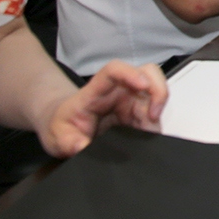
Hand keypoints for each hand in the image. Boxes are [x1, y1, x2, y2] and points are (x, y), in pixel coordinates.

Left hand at [37, 60, 168, 157]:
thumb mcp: (59, 138)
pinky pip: (154, 111)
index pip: (114, 70)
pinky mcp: (137, 111)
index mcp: (95, 91)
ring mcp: (129, 99)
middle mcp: (117, 90)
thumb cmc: (63, 125)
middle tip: (153, 115)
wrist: (66, 127)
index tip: (143, 85)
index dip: (131, 73)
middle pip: (146, 73)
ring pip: (156, 90)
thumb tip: (82, 148)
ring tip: (149, 132)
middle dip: (158, 91)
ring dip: (159, 110)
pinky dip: (157, 124)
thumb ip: (70, 143)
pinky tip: (148, 136)